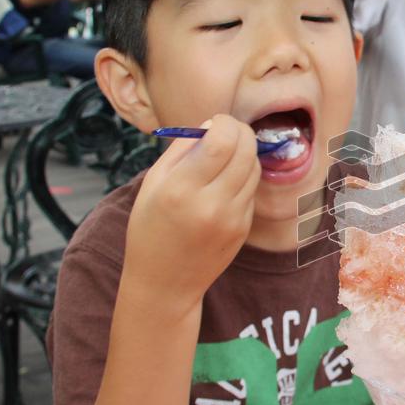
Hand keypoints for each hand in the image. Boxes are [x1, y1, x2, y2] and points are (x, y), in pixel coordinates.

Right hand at [123, 115, 260, 309]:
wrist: (164, 282)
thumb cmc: (150, 227)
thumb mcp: (153, 184)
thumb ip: (182, 150)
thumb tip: (211, 123)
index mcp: (181, 189)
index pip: (222, 140)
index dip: (225, 122)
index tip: (216, 121)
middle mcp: (211, 204)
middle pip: (246, 150)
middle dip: (240, 132)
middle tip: (227, 131)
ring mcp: (232, 219)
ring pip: (254, 168)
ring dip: (244, 153)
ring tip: (224, 157)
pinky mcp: (243, 229)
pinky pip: (251, 190)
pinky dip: (243, 178)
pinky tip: (224, 184)